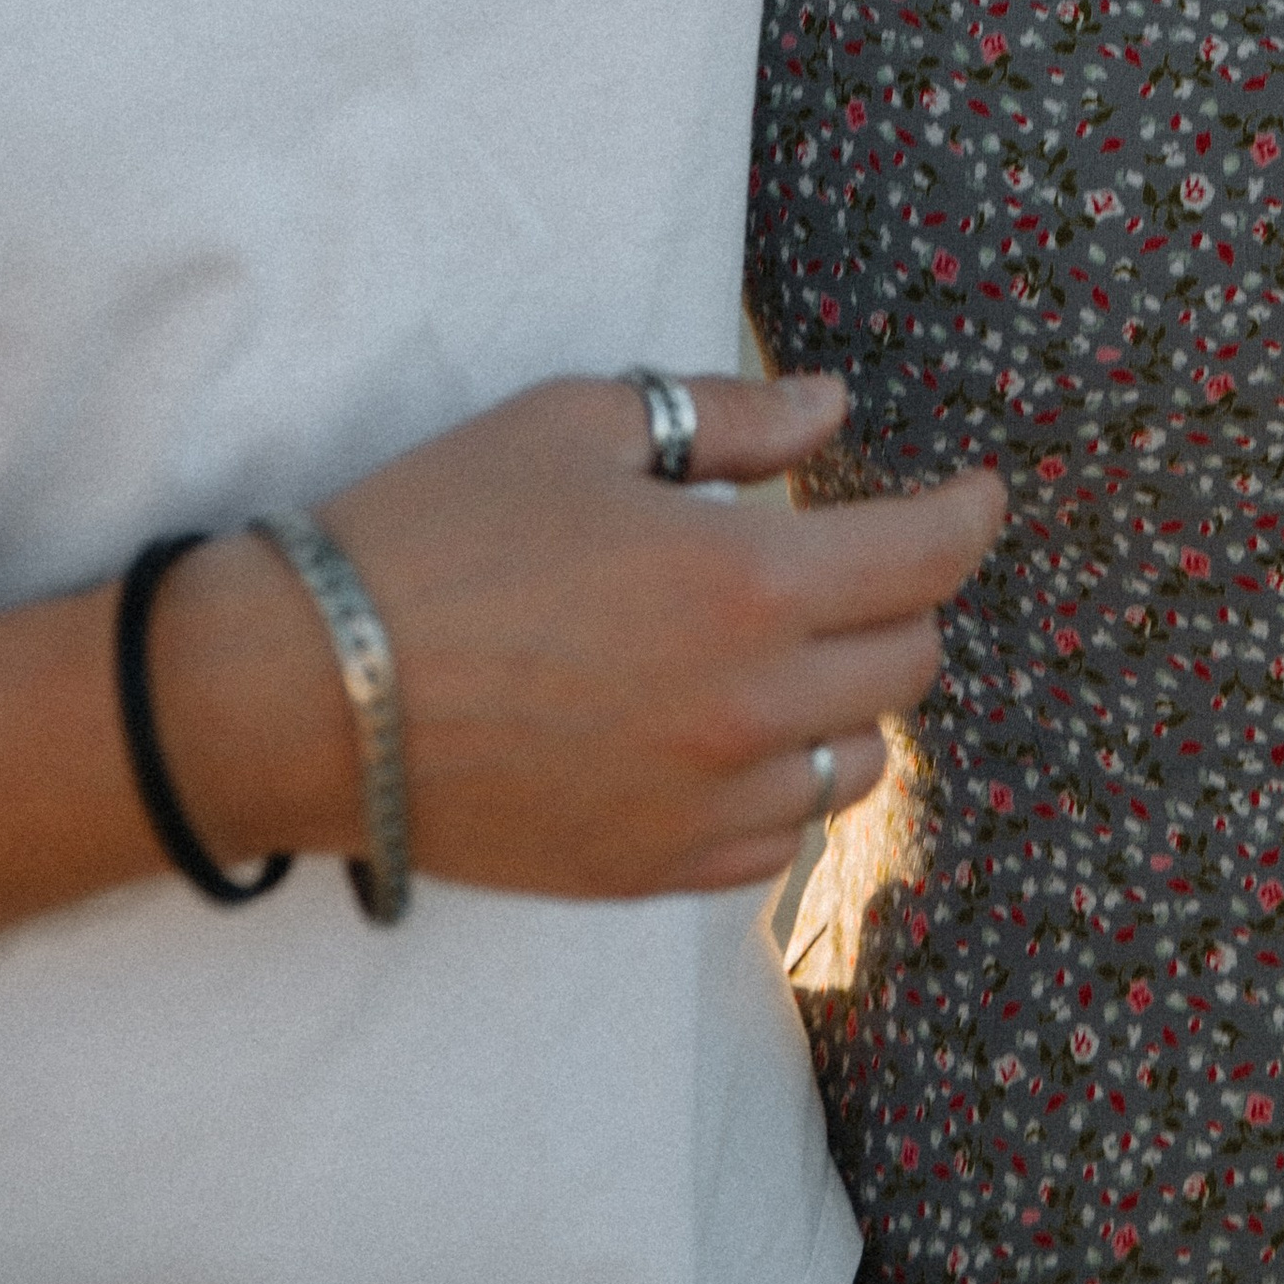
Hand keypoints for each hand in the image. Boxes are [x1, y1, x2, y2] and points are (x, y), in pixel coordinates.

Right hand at [158, 375, 1007, 900]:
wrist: (303, 694)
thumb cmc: (438, 531)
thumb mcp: (582, 424)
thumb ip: (729, 418)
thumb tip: (834, 412)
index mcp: (747, 585)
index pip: (925, 559)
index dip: (969, 518)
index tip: (980, 494)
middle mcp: (749, 710)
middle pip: (910, 665)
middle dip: (908, 601)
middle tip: (867, 560)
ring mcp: (704, 806)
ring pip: (855, 765)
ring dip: (852, 701)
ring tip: (797, 652)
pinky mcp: (649, 871)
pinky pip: (777, 842)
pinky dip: (786, 786)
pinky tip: (737, 737)